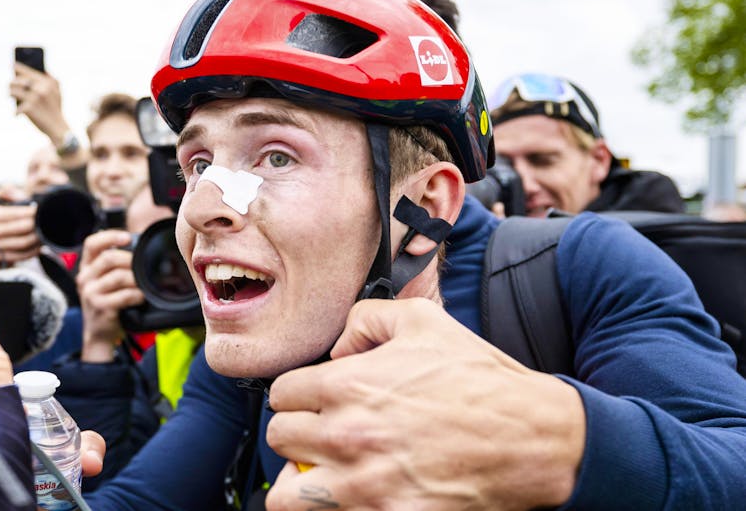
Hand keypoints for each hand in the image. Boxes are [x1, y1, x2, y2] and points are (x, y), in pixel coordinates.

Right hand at [0, 184, 41, 267]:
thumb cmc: (7, 217)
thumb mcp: (6, 200)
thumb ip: (9, 192)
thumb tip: (10, 188)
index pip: (17, 213)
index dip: (31, 212)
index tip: (41, 210)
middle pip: (22, 228)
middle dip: (37, 225)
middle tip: (48, 222)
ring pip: (23, 242)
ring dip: (37, 238)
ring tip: (46, 233)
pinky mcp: (2, 258)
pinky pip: (21, 255)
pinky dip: (33, 250)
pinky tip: (40, 245)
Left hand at [10, 63, 70, 143]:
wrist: (58, 128)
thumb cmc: (55, 109)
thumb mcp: (57, 92)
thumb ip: (50, 79)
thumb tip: (37, 69)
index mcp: (48, 82)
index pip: (28, 71)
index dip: (18, 68)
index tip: (13, 65)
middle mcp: (41, 88)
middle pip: (18, 80)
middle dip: (12, 83)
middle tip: (11, 87)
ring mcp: (34, 98)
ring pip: (13, 91)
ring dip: (11, 94)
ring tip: (12, 97)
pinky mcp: (29, 108)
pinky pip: (16, 106)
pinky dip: (17, 111)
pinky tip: (19, 114)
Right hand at [76, 229, 142, 361]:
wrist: (99, 333)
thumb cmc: (107, 303)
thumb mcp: (104, 281)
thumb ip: (115, 265)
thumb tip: (139, 247)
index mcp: (86, 267)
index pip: (92, 243)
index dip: (110, 236)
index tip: (128, 237)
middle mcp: (85, 278)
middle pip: (109, 258)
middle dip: (131, 260)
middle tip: (143, 266)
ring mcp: (90, 293)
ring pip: (119, 276)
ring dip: (137, 279)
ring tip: (144, 284)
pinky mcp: (100, 307)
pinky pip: (125, 295)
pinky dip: (137, 295)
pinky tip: (141, 297)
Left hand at [265, 297, 585, 510]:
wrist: (532, 438)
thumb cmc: (481, 381)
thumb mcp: (423, 322)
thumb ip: (366, 319)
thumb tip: (339, 346)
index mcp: (348, 385)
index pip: (281, 395)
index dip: (299, 395)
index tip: (316, 401)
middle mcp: (347, 435)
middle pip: (280, 440)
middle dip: (300, 434)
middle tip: (326, 435)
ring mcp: (364, 484)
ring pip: (286, 494)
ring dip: (301, 481)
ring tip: (325, 474)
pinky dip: (337, 508)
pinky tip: (359, 493)